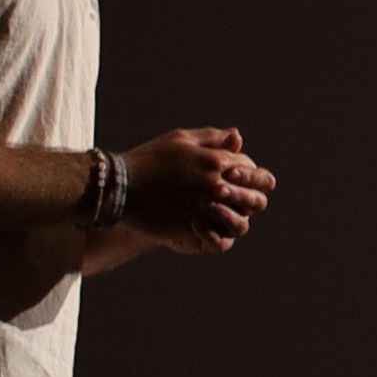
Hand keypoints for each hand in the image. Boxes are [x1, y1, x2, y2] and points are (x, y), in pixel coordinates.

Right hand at [120, 125, 272, 250]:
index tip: (239, 178)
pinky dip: (217, 234)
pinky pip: (219, 238)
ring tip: (223, 216)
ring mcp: (206, 209)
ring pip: (241, 223)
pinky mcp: (193, 228)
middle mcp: (217, 185)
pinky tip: (208, 227)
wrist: (120, 187)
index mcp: (217, 161)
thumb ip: (212, 139)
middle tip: (238, 202)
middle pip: (256, 199)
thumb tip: (237, 138)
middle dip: (251, 199)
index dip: (250, 174)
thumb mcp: (180, 140)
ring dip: (236, 220)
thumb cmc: (149, 159)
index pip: (252, 169)